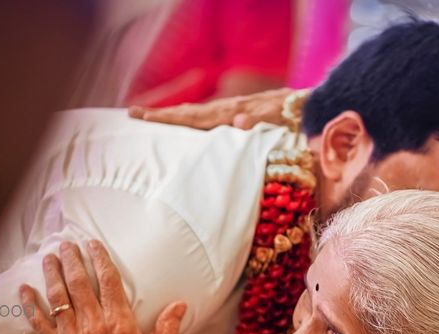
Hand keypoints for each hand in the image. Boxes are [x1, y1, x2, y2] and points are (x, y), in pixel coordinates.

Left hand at [19, 240, 185, 333]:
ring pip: (58, 297)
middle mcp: (94, 326)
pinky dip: (30, 304)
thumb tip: (181, 304)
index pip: (109, 282)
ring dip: (52, 274)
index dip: (100, 259)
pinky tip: (24, 289)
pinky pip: (39, 322)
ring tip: (48, 257)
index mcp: (120, 324)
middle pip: (79, 283)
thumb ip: (167, 329)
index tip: (93, 243)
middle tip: (66, 244)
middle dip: (72, 259)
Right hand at [128, 87, 293, 129]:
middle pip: (187, 112)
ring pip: (196, 114)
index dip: (166, 118)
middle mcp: (226, 110)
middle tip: (132, 113)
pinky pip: (208, 118)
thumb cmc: (291, 115)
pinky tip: (186, 122)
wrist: (305, 104)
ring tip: (150, 117)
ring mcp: (231, 111)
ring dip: (173, 116)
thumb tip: (237, 123)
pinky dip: (191, 119)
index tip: (141, 115)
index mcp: (230, 113)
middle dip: (160, 114)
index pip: (191, 117)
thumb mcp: (276, 119)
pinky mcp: (237, 114)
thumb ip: (257, 121)